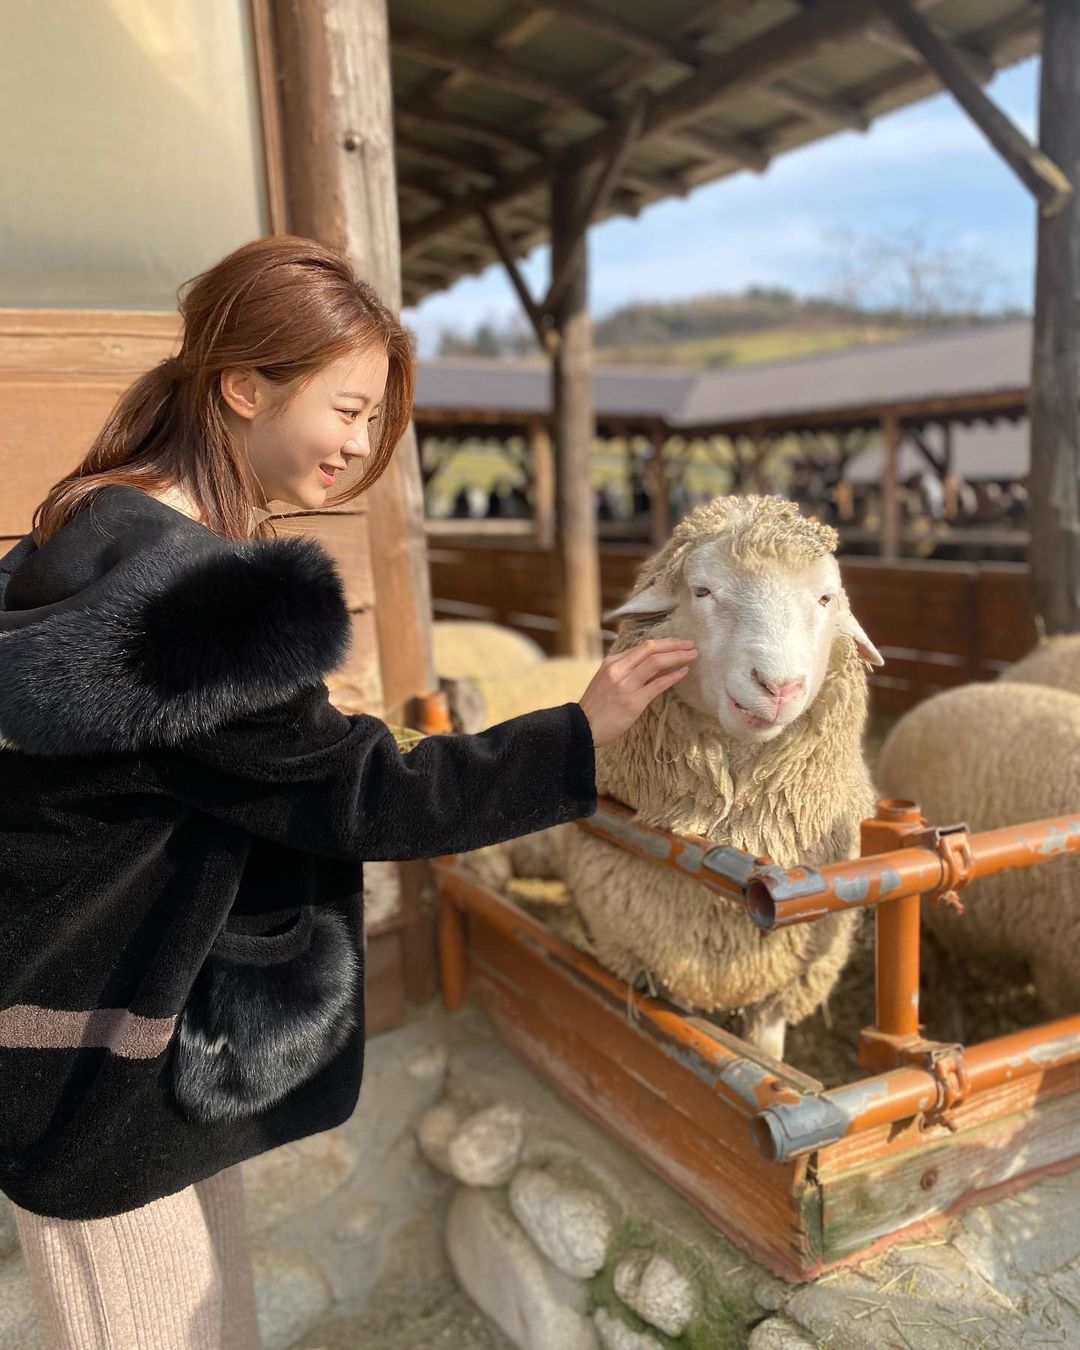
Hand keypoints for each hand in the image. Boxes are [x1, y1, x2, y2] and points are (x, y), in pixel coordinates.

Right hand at [578, 638, 698, 748]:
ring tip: (692, 655)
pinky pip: (657, 685)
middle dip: (674, 645)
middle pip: (651, 649)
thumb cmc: (597, 706)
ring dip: (678, 657)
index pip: (643, 646)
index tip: (679, 643)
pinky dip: (673, 676)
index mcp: (612, 662)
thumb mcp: (608, 680)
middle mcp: (618, 670)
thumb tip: (656, 664)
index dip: (665, 643)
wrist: (582, 728)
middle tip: (691, 645)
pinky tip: (684, 672)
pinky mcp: (633, 703)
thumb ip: (628, 670)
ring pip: (656, 663)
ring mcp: (625, 685)